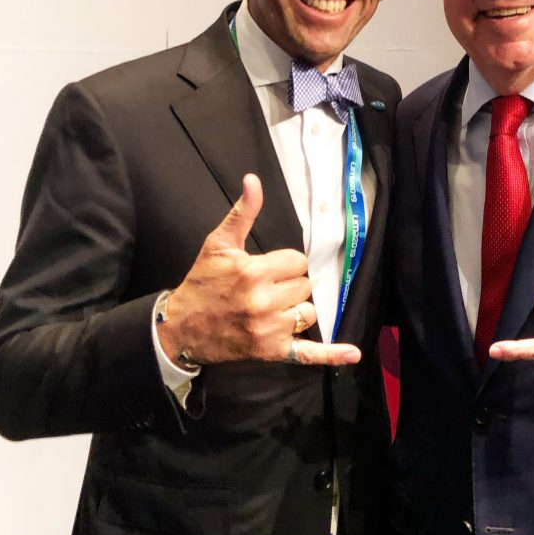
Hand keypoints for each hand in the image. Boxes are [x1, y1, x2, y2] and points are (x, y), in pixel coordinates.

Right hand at [158, 174, 360, 366]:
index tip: (268, 268)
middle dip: (290, 285)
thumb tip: (254, 180)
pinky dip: (332, 354)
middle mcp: (264, 302)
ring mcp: (269, 329)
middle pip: (305, 286)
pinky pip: (307, 353)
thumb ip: (242, 213)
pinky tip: (353, 354)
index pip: (299, 262)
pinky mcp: (271, 352)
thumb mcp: (219, 243)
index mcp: (254, 272)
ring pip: (308, 313)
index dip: (286, 264)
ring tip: (274, 309)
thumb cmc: (202, 282)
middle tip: (266, 289)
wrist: (181, 327)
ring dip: (297, 310)